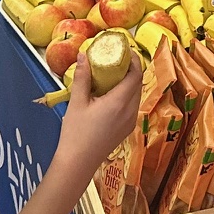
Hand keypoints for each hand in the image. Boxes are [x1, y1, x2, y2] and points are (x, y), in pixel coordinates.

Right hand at [54, 52, 142, 170]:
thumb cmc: (76, 133)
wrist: (78, 163)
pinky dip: (126, 95)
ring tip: (112, 74)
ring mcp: (130, 122)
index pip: (135, 75)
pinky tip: (110, 94)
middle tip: (115, 59)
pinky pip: (132, 106)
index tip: (124, 49)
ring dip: (128, 83)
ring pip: (136, 95)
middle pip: (138, 84)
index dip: (133, 59)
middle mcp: (131, 111)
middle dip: (130, 69)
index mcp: (120, 102)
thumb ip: (82, 78)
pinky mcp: (126, 129)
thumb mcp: (77, 103)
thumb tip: (83, 56)